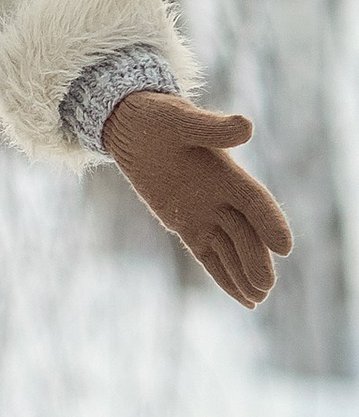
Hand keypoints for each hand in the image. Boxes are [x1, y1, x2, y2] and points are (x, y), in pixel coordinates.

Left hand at [101, 92, 293, 307]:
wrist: (131, 126)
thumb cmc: (159, 116)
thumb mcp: (182, 119)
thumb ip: (213, 127)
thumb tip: (246, 127)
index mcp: (228, 172)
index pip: (256, 202)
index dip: (271, 223)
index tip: (284, 247)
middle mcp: (222, 196)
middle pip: (246, 233)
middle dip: (256, 259)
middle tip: (265, 286)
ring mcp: (204, 213)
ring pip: (230, 249)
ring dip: (244, 273)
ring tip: (257, 299)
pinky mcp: (185, 224)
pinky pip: (208, 255)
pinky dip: (223, 276)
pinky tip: (242, 298)